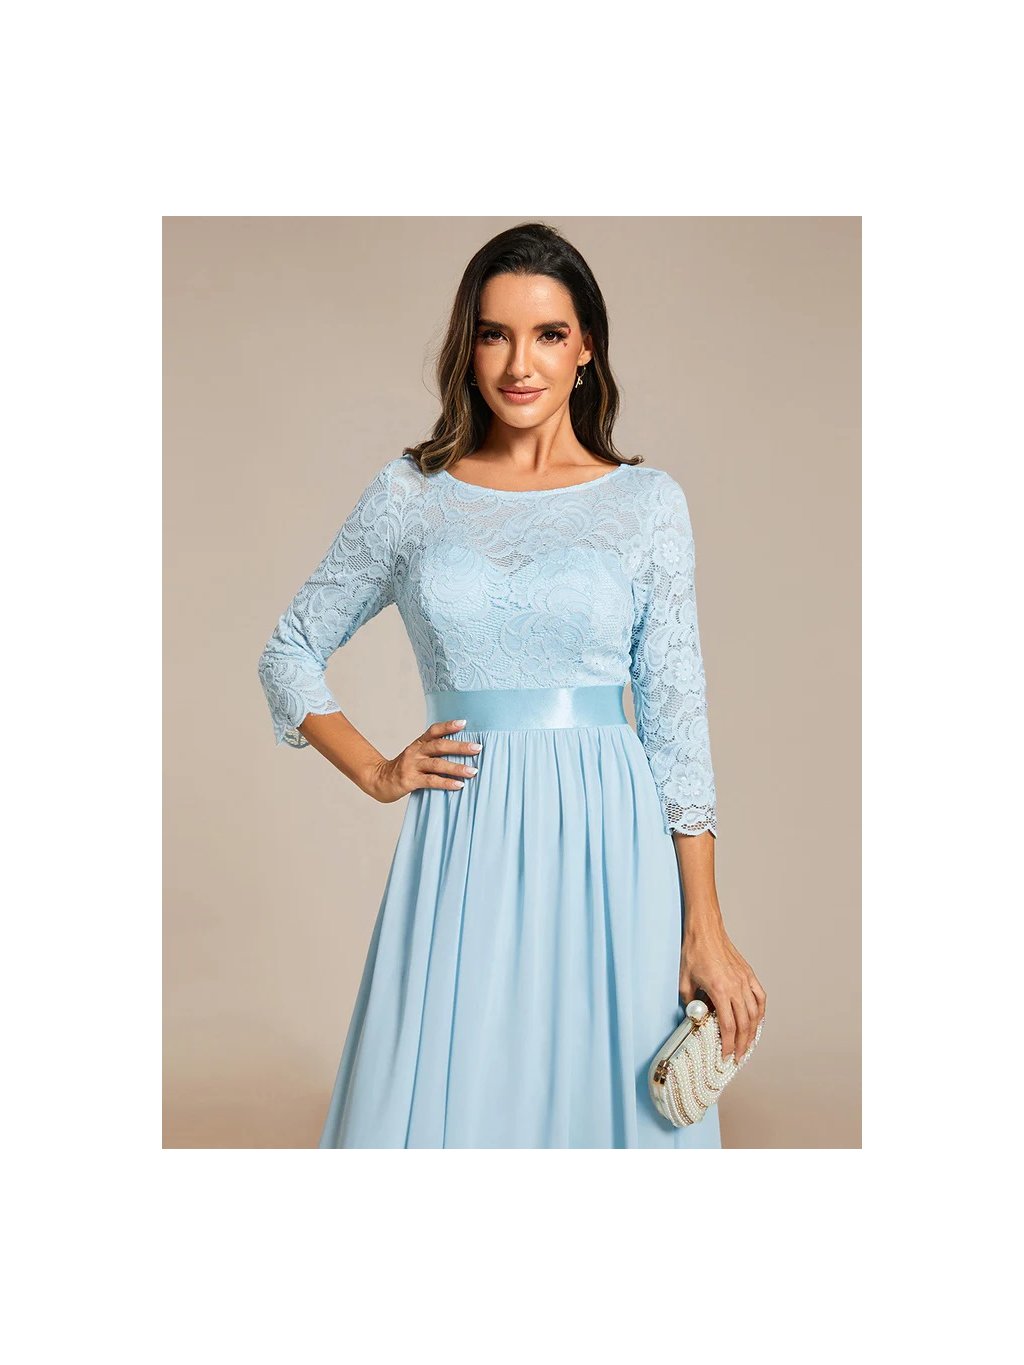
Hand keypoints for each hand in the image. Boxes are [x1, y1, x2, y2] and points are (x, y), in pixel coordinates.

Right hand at [364, 718, 481, 803]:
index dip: (448, 726)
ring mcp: (412, 766)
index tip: (464, 723)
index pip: (433, 731)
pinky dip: (446, 783)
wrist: (379, 780)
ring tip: (473, 771)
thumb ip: (433, 752)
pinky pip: (431, 781)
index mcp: (418, 744)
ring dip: (457, 768)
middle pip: (439, 746)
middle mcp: (415, 752)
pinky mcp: (409, 781)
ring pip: (437, 765)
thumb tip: (461, 750)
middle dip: (460, 747)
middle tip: (477, 748)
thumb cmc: (404, 768)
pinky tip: (459, 785)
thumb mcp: (416, 755)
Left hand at [679, 926, 765, 1065]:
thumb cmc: (694, 952)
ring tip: (748, 1044)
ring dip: (753, 1032)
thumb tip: (694, 1017)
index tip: (727, 1055)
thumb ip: (689, 1002)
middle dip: (742, 1044)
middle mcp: (736, 987)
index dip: (728, 1044)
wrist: (705, 931)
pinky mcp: (748, 974)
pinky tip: (757, 1021)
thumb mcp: (684, 980)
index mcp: (719, 990)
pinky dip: (760, 1012)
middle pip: (744, 1023)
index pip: (728, 1026)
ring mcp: (745, 980)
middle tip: (739, 1056)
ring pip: (755, 1013)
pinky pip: (760, 997)